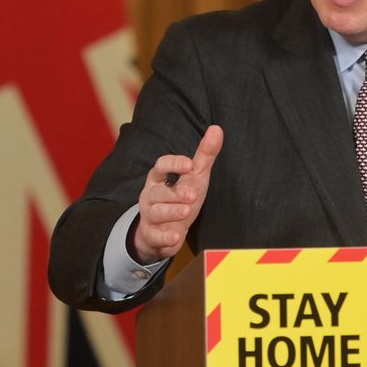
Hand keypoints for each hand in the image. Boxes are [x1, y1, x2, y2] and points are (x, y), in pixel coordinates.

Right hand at [132, 125, 223, 262]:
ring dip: (171, 212)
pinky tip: (175, 237)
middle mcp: (151, 195)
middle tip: (192, 195)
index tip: (189, 164)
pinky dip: (165, 238)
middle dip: (176, 193)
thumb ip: (205, 155)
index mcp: (159, 177)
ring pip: (157, 212)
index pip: (160, 165)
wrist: (163, 231)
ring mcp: (149, 215)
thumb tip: (217, 129)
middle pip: (159, 191)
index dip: (173, 164)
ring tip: (186, 212)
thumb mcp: (194, 177)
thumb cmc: (180, 197)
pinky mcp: (151, 235)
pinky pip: (155, 236)